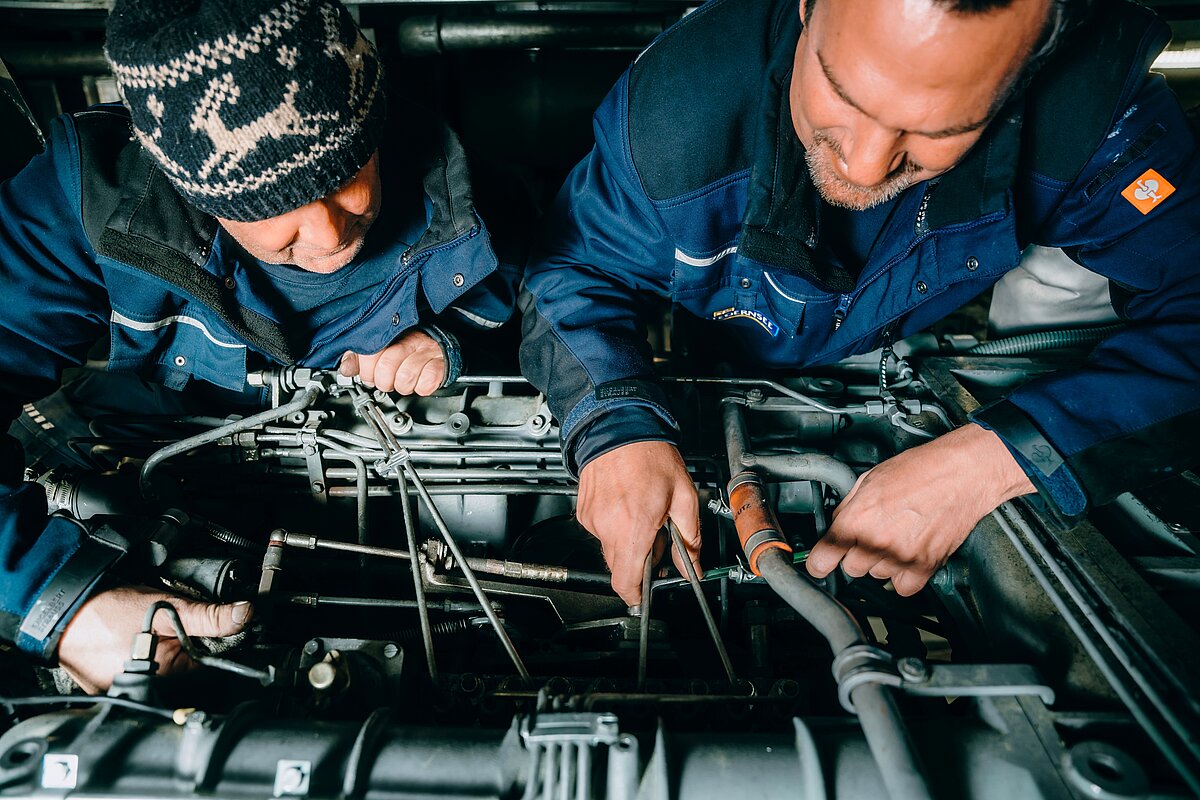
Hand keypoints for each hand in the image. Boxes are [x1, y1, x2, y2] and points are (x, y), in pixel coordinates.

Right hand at [56, 586, 251, 693]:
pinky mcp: (116, 685)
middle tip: (170, 625)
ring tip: (150, 631)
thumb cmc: (108, 612)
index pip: (212, 663)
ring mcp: (131, 689)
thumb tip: (246, 614)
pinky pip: (145, 670)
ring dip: (169, 649)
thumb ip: (208, 616)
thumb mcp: (167, 609)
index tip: (209, 624)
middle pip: (190, 667)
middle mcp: (149, 692)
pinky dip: (148, 655)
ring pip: (168, 668)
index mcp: (168, 678)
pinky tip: (138, 640)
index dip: (215, 640)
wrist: (63, 614)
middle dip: (190, 644)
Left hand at [339, 329, 445, 394]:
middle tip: (388, 380)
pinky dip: (421, 388)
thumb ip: (360, 357)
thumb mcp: (382, 348)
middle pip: (385, 368)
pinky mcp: (440, 365)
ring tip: (404, 381)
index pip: (368, 354)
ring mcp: (426, 352)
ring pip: (404, 378)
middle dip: (383, 382)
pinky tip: (420, 381)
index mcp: (391, 334)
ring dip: (403, 386)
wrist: (442, 344)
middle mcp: (408, 341)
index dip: (366, 370)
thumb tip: (346, 368)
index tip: (370, 374)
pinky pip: (426, 384)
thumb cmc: (409, 348)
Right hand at [577, 441, 700, 604]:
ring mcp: (592, 519)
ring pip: (610, 548)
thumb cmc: (650, 456)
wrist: (619, 428)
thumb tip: (693, 568)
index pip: (626, 580)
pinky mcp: (584, 512)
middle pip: (620, 567)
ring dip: (627, 541)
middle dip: (638, 562)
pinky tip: (627, 505)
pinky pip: (600, 531)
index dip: (635, 595)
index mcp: (635, 527)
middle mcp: (609, 527)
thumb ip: (690, 539)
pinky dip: (614, 526)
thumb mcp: (683, 497)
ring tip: (642, 513)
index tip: (642, 596)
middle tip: (656, 538)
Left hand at [806, 424, 1034, 595]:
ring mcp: (901, 556)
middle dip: (857, 553)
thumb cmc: (920, 469)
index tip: (820, 566)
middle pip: (851, 568)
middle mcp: (876, 541)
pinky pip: (903, 587)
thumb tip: (836, 526)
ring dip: (882, 562)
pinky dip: (904, 576)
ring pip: (877, 575)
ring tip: (898, 537)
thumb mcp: (869, 479)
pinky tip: (908, 557)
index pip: (822, 559)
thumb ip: (848, 507)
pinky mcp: (926, 566)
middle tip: (873, 535)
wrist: (962, 474)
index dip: (819, 563)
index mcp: (857, 518)